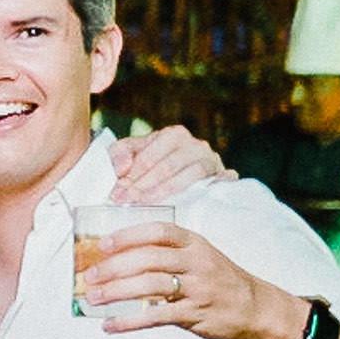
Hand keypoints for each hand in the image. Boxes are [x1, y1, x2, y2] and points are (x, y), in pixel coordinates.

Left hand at [76, 215, 297, 338]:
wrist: (258, 308)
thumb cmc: (219, 281)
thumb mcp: (200, 257)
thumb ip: (167, 255)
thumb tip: (116, 259)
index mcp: (195, 244)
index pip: (160, 232)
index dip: (129, 235)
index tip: (103, 244)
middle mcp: (197, 262)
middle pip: (150, 259)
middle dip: (115, 267)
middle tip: (90, 276)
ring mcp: (198, 288)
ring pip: (151, 286)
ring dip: (116, 292)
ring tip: (93, 298)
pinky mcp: (196, 314)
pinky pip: (157, 316)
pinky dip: (129, 321)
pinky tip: (110, 325)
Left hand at [111, 123, 225, 204]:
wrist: (185, 173)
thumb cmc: (153, 162)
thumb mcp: (133, 152)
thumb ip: (120, 153)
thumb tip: (122, 169)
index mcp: (173, 135)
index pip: (151, 155)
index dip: (132, 174)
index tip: (117, 191)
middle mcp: (196, 145)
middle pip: (169, 165)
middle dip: (144, 185)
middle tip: (126, 200)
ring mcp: (212, 161)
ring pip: (190, 175)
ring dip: (165, 191)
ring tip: (144, 203)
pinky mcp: (223, 177)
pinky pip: (216, 184)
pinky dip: (204, 191)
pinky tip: (185, 203)